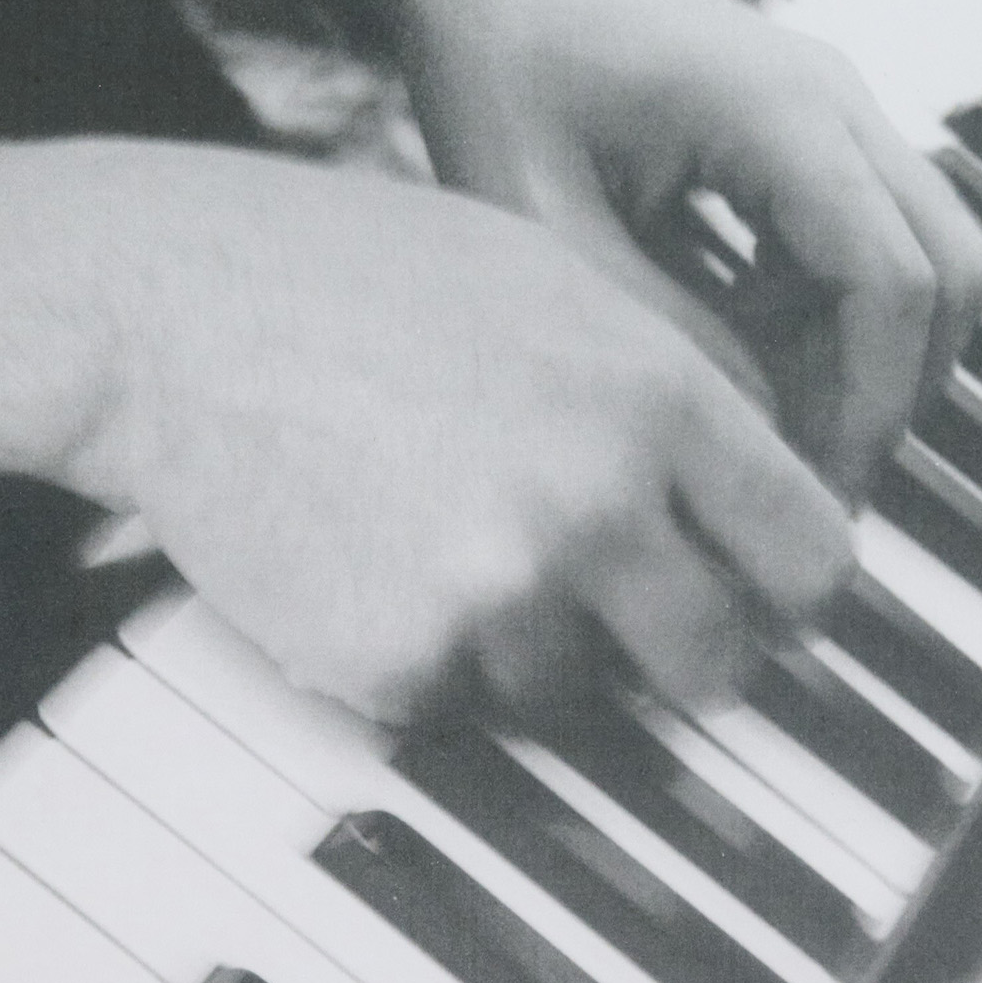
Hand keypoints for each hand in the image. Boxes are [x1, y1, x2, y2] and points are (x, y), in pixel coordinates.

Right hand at [0, 139, 851, 721]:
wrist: (168, 308)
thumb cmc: (350, 273)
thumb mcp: (552, 282)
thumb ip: (670, 394)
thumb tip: (749, 502)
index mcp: (657, 398)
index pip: (813, 558)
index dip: (791, 595)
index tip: (761, 603)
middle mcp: (597, 505)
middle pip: (717, 664)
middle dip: (679, 657)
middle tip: (627, 625)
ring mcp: (497, 595)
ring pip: (576, 696)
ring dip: (534, 655)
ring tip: (445, 547)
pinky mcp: (397, 664)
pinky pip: (458, 708)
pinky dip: (430, 664)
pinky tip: (372, 565)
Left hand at [296, 0, 981, 502]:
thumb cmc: (498, 77)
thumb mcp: (545, 230)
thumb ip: (657, 329)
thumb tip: (755, 431)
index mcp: (780, 112)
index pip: (894, 282)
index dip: (869, 405)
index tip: (809, 491)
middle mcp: (837, 105)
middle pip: (952, 273)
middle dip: (893, 392)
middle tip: (805, 480)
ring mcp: (835, 119)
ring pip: (924, 266)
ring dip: (865, 360)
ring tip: (765, 428)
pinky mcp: (811, 145)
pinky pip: (867, 252)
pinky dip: (828, 325)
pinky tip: (740, 361)